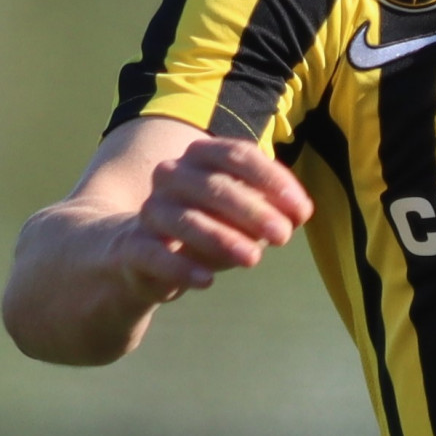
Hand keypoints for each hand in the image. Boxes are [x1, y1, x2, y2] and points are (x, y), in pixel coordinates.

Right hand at [120, 136, 310, 300]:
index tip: (301, 209)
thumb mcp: (247, 216)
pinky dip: (180, 267)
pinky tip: (206, 281)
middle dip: (252, 210)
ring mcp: (151, 209)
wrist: (147, 251)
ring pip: (184, 219)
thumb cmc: (211, 223)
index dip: (271, 180)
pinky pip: (153, 253)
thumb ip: (275, 210)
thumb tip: (298, 212)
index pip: (237, 155)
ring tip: (253, 258)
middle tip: (284, 236)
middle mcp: (172, 176)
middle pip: (212, 186)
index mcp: (202, 157)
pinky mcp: (134, 246)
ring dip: (221, 238)